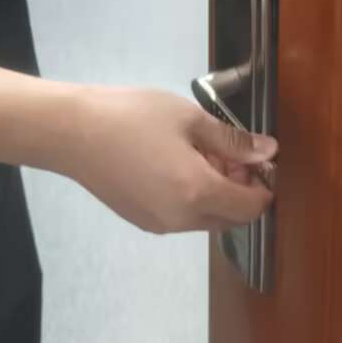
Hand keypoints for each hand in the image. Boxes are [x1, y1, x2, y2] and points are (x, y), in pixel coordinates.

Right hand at [59, 85, 275, 233]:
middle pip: (230, 218)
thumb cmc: (132, 117)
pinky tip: (176, 164)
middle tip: (228, 151)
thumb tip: (268, 151)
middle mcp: (181, 220)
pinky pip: (182, 217)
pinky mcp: (141, 221)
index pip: (250, 208)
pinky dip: (192, 198)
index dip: (263, 186)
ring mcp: (159, 224)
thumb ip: (232, 140)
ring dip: (216, 193)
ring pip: (205, 219)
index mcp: (197, 193)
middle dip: (240, 189)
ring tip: (200, 152)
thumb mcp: (189, 118)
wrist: (72, 133)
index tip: (259, 158)